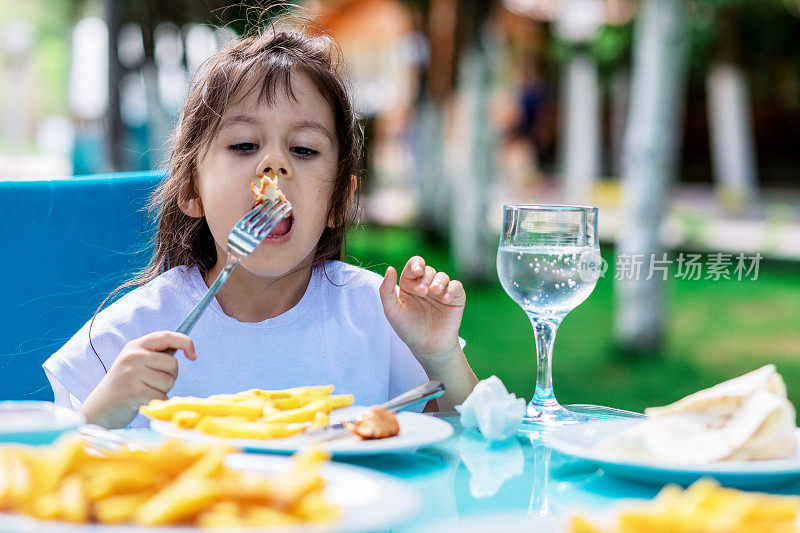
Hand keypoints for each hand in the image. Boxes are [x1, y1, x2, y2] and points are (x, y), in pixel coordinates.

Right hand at [80, 331, 196, 428]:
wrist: (99, 409)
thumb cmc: (125, 385)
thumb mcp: (136, 362)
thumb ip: (157, 354)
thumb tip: (184, 345)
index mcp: (136, 345)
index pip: (167, 336)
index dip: (186, 343)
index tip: (193, 356)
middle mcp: (133, 356)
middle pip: (173, 364)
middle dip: (170, 377)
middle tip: (152, 383)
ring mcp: (132, 373)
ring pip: (169, 382)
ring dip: (162, 390)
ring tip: (144, 391)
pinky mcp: (134, 392)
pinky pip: (162, 396)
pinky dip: (157, 402)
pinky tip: (141, 401)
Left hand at [379, 256, 465, 359]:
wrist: (428, 347)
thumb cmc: (409, 329)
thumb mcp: (392, 311)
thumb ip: (386, 290)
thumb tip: (390, 268)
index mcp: (410, 285)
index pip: (414, 266)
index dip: (416, 265)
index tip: (416, 272)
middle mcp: (426, 286)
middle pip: (428, 270)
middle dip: (425, 278)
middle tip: (422, 291)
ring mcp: (441, 292)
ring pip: (442, 276)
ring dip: (438, 281)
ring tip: (434, 291)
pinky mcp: (455, 298)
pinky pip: (456, 286)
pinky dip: (452, 289)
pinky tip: (445, 298)